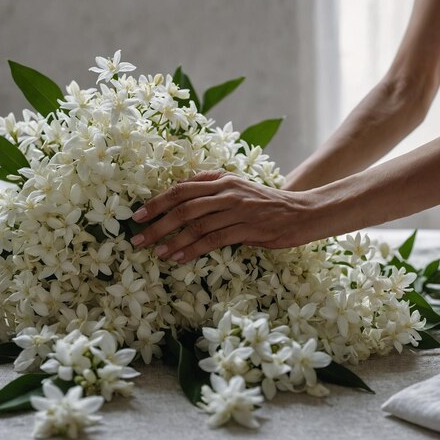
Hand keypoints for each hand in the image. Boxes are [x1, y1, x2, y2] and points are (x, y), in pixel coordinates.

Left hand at [130, 170, 320, 262]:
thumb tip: (185, 190)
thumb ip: (214, 186)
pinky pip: (213, 240)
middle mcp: (226, 192)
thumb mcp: (239, 188)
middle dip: (156, 223)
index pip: (181, 189)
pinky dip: (193, 250)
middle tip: (137, 238)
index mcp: (222, 180)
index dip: (157, 202)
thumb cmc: (267, 203)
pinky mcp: (247, 229)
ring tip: (155, 251)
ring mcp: (237, 210)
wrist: (302, 212)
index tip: (137, 215)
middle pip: (183, 206)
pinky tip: (179, 258)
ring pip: (195, 224)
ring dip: (172, 240)